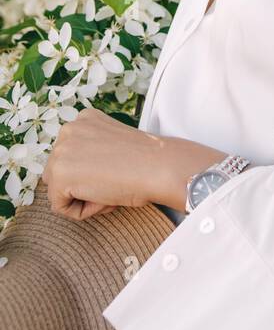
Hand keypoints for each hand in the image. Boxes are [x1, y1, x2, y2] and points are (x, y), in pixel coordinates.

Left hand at [41, 107, 223, 219]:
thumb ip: (92, 150)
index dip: (94, 171)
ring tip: (109, 187)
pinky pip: (61, 207)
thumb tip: (81, 172)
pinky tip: (104, 196)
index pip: (73, 157)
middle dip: (84, 185)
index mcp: (84, 119)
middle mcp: (68, 129)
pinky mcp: (59, 174)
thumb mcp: (113, 144)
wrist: (159, 167)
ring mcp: (61, 151)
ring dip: (83, 197)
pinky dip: (83, 211)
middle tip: (114, 180)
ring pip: (59, 191)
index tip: (116, 168)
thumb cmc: (146, 160)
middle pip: (60, 174)